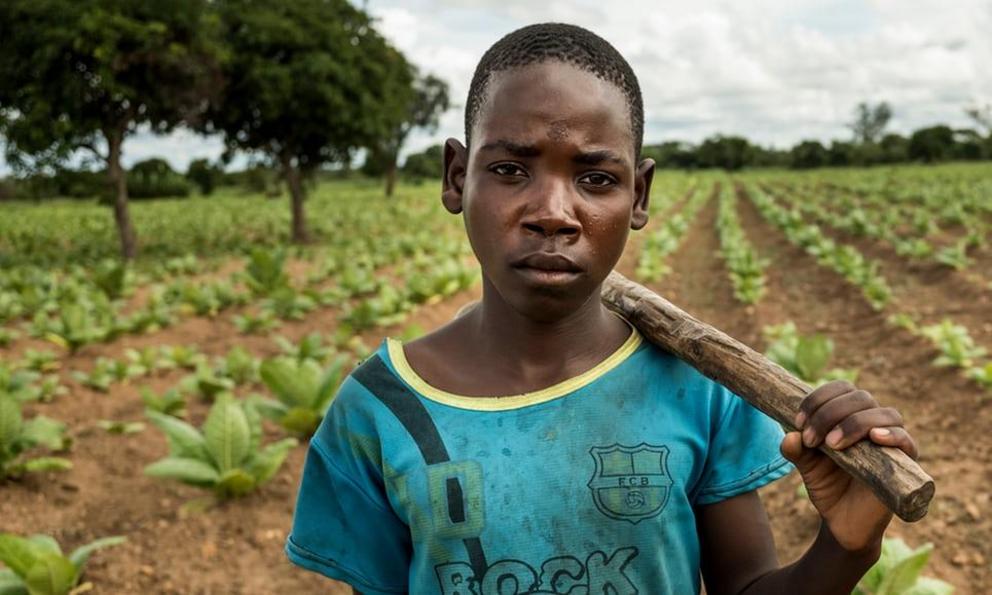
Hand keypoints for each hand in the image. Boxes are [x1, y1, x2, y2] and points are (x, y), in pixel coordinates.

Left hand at [781, 380, 918, 553]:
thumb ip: (796, 449)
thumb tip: (790, 436)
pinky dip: (891, 434)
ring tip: (832, 444)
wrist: (842, 521)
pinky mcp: (906, 463)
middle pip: (860, 397)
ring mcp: (892, 441)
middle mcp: (873, 422)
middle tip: (811, 439)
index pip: (841, 389)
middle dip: (830, 413)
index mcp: (849, 415)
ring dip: (854, 423)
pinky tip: (873, 438)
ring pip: (885, 414)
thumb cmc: (828, 485)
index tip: (798, 421)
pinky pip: (906, 440)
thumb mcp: (806, 465)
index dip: (819, 399)